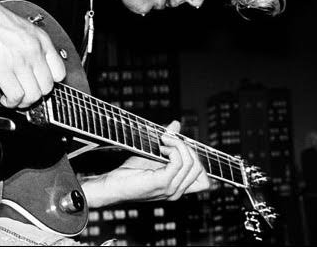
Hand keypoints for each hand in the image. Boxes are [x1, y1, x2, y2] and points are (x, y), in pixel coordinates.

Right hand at [0, 0, 65, 108]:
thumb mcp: (23, 28)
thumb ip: (31, 45)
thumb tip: (32, 66)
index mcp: (41, 40)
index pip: (59, 73)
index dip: (48, 84)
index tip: (38, 86)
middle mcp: (34, 50)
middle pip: (47, 87)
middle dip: (35, 96)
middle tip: (24, 95)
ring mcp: (20, 60)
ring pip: (33, 96)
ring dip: (24, 103)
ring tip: (14, 99)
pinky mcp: (2, 69)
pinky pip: (16, 96)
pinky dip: (11, 102)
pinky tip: (5, 98)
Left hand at [82, 121, 210, 206]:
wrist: (111, 186)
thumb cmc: (128, 173)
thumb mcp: (152, 154)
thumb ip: (168, 143)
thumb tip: (176, 124)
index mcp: (177, 188)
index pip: (205, 181)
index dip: (198, 160)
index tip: (180, 145)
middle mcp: (177, 191)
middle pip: (199, 168)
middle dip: (187, 148)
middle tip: (168, 139)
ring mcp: (171, 189)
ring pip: (191, 163)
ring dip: (179, 145)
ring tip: (164, 141)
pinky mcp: (162, 183)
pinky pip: (179, 162)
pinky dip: (173, 150)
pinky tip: (161, 148)